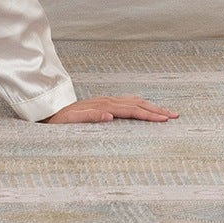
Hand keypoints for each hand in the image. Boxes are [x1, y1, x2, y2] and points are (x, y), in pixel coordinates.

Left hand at [44, 94, 177, 123]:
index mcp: (103, 106)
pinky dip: (140, 104)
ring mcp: (106, 101)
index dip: (149, 115)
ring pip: (134, 101)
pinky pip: (127, 102)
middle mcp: (106, 101)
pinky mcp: (104, 104)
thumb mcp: (71, 121)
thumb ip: (89, 117)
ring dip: (150, 106)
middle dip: (156, 109)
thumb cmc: (60, 121)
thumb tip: (109, 115)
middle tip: (175, 116)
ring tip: (166, 113)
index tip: (165, 120)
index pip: (131, 110)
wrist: (48, 113)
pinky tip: (145, 107)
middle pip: (137, 103)